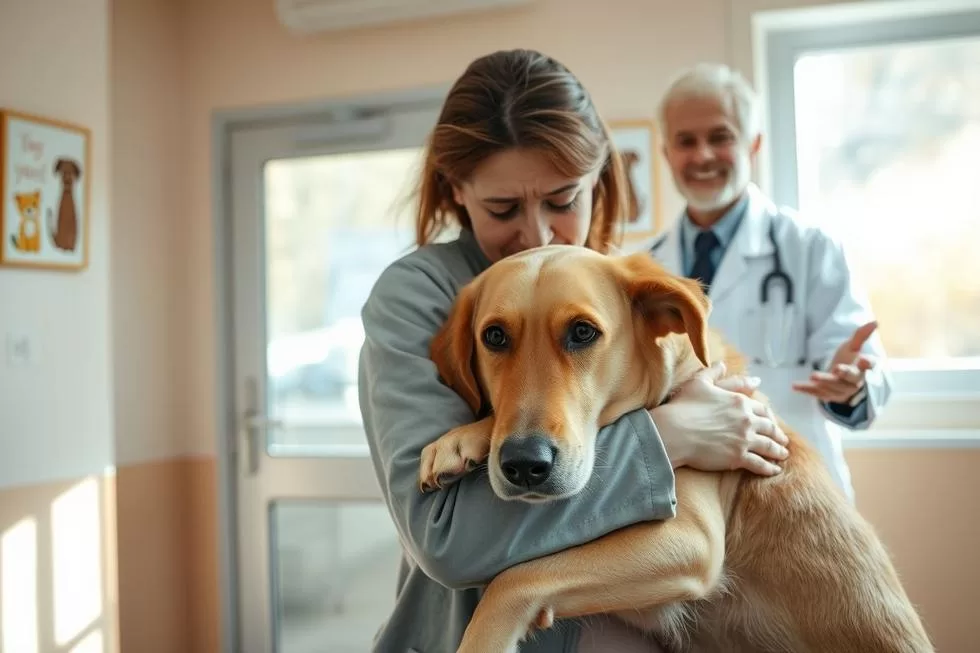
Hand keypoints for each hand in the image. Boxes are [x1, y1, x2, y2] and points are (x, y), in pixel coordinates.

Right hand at [650, 362, 789, 475]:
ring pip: (768, 447)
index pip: (762, 409)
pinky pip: (760, 464)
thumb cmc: (683, 405)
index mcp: (739, 401)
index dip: (770, 417)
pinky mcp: (738, 458)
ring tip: (783, 455)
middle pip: (770, 428)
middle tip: (783, 441)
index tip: (772, 422)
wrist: (674, 431)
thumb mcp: (698, 382)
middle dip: (778, 435)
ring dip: (778, 452)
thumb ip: (713, 372)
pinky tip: (774, 470)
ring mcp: (744, 439)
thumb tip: (723, 364)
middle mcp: (746, 420)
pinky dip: (769, 468)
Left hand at [793, 321, 877, 403]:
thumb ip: (860, 336)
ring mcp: (840, 392)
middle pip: (849, 379)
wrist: (841, 381)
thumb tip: (875, 322)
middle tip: (836, 368)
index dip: (867, 363)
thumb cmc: (848, 361)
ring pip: (833, 388)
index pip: (868, 366)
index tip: (863, 359)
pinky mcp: (827, 396)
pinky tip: (795, 386)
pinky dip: (806, 390)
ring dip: (823, 382)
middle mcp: (853, 382)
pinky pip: (816, 393)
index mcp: (861, 369)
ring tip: (813, 376)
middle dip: (844, 373)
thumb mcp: (852, 347)